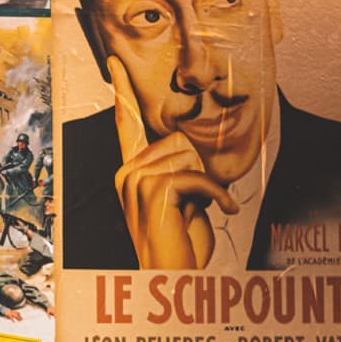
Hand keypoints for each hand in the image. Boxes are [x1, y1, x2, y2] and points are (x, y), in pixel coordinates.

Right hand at [110, 56, 238, 269]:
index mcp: (130, 172)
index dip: (121, 90)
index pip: (126, 124)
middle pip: (179, 140)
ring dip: (209, 184)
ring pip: (189, 156)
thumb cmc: (181, 245)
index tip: (114, 62)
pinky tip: (226, 210)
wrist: (172, 279)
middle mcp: (126, 173)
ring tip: (205, 209)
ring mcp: (134, 181)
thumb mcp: (183, 200)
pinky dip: (218, 194)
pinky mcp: (151, 190)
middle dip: (200, 169)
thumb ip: (179, 169)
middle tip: (198, 203)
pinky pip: (197, 175)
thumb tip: (190, 147)